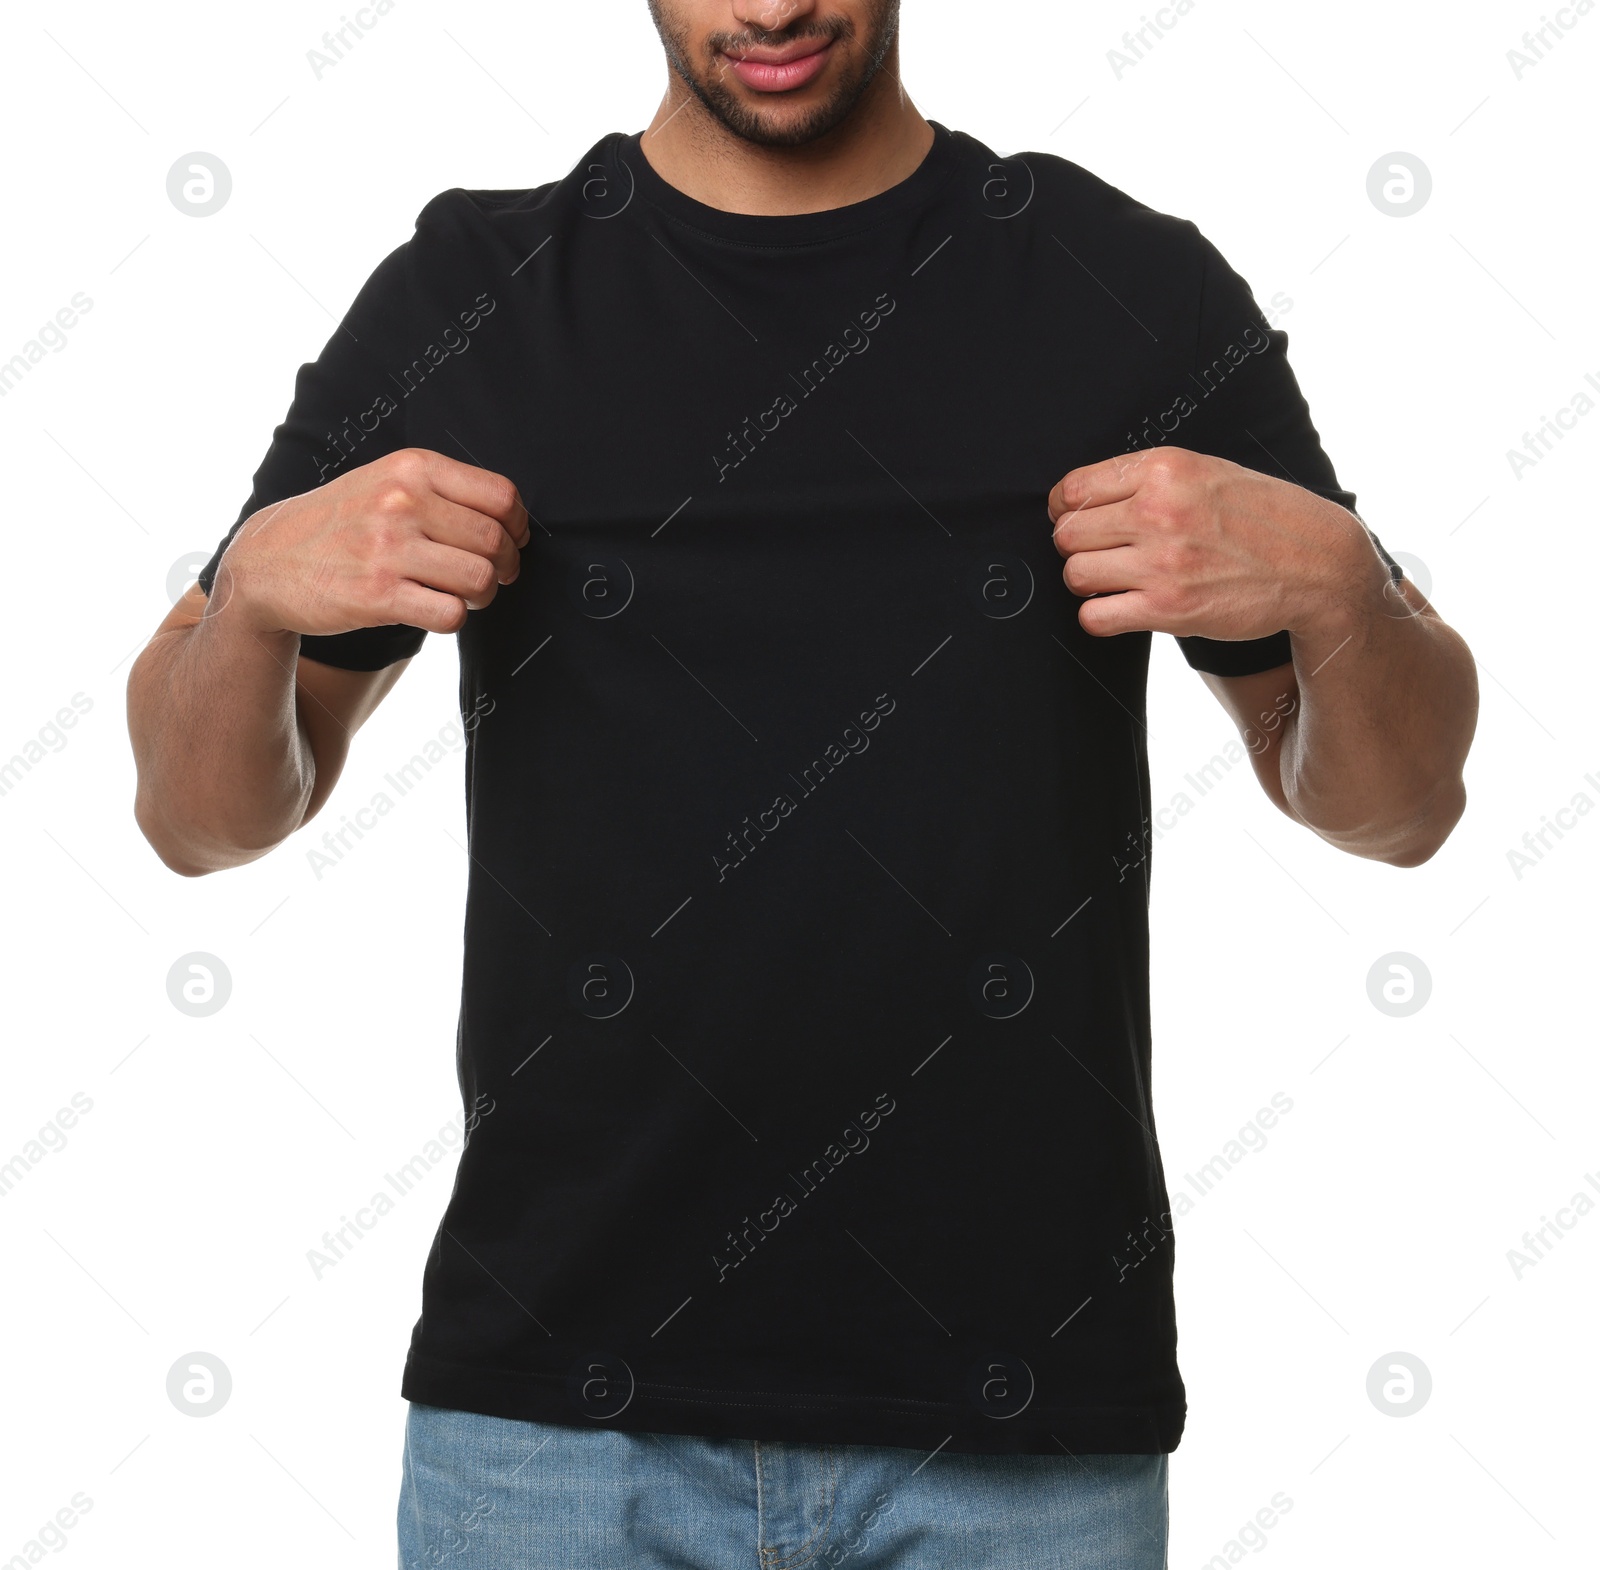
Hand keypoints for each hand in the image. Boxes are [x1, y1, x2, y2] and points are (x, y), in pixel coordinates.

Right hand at [211, 447, 530, 637]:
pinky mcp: (377, 595)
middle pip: (495, 542)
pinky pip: (451, 614)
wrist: (267, 561)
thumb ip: (442, 490)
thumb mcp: (385, 481)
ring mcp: (388, 548)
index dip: (516, 527)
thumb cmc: (340, 523)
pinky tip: (434, 608)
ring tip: (461, 594)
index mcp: (411, 468)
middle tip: (490, 577)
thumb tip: (511, 519)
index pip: (501, 496)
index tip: (509, 542)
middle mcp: (401, 502)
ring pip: (480, 579)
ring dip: (482, 595)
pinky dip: (453, 617)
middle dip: (504, 567)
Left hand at [1047, 447, 1379, 641]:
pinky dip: (1100, 616)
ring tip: (1118, 580)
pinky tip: (1123, 608)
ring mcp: (1162, 561)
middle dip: (1078, 547)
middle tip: (1106, 554)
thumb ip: (1147, 479)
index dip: (1067, 510)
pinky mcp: (1168, 607)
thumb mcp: (1207, 473)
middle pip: (1066, 534)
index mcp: (1164, 469)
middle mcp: (1158, 511)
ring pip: (1075, 574)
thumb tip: (1077, 499)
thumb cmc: (1260, 518)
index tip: (1081, 521)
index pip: (1072, 490)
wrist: (1318, 565)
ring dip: (1089, 582)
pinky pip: (1094, 616)